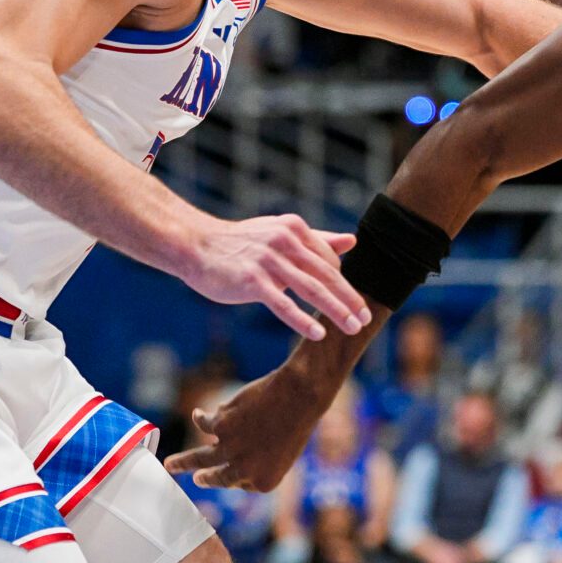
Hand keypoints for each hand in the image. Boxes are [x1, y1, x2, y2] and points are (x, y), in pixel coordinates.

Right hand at [168, 366, 332, 492]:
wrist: (300, 397)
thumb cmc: (296, 422)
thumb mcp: (282, 451)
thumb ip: (257, 458)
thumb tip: (223, 449)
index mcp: (263, 483)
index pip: (242, 483)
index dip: (238, 472)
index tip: (233, 469)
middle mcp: (244, 471)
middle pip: (216, 478)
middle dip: (204, 479)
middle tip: (195, 480)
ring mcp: (230, 450)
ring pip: (199, 458)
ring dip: (183, 462)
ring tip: (169, 465)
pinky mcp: (221, 426)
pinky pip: (204, 424)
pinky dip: (200, 418)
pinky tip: (197, 414)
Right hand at [174, 213, 367, 341]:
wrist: (195, 245)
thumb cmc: (240, 243)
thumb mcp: (280, 234)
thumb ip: (318, 240)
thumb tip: (353, 241)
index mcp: (294, 229)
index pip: (329, 260)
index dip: (342, 283)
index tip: (352, 304)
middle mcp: (285, 241)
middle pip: (327, 274)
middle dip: (350, 299)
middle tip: (366, 319)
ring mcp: (268, 260)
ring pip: (311, 289)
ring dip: (336, 311)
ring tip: (352, 328)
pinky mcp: (252, 280)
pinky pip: (283, 304)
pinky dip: (302, 320)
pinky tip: (319, 333)